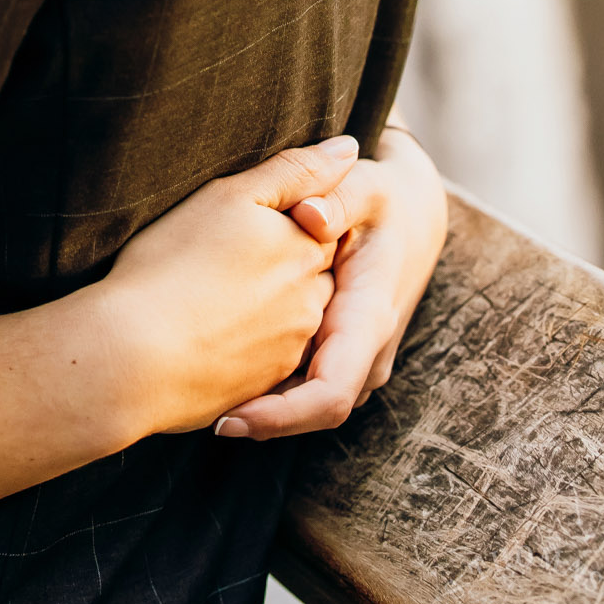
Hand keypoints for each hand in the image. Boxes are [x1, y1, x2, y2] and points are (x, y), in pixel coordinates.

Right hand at [98, 138, 358, 444]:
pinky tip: (208, 333)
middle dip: (284, 266)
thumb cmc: (173, 265)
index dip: (291, 220)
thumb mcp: (231, 197)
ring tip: (215, 296)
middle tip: (231, 259)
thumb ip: (295, 171)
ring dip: (267, 308)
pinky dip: (246, 345)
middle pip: (312, 275)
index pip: (325, 227)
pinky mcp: (264, 389)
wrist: (133, 356)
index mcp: (306, 251)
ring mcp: (289, 352)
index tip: (251, 223)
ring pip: (291, 319)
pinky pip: (267, 359)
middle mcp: (311, 304)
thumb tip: (350, 146)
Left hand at [214, 123, 447, 438]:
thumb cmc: (383, 201)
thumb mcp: (366, 186)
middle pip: (309, 412)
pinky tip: (220, 374)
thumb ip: (337, 197)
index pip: (328, 394)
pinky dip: (266, 387)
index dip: (280, 416)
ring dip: (258, 404)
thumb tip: (309, 216)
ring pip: (303, 404)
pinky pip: (300, 386)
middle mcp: (366, 356)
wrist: (414, 219)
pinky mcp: (337, 356)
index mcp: (368, 321)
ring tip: (196, 396)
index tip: (228, 418)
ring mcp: (353, 362)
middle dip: (255, 417)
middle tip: (190, 412)